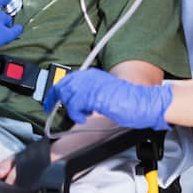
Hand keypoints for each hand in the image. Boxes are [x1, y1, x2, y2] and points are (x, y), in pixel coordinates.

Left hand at [43, 69, 172, 129]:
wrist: (143, 102)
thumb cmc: (128, 102)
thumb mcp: (104, 95)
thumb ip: (89, 96)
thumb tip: (74, 106)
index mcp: (93, 75)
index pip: (67, 80)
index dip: (56, 91)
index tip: (49, 101)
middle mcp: (90, 77)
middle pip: (62, 85)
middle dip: (54, 99)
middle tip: (50, 109)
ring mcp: (92, 85)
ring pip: (67, 95)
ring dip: (70, 108)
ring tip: (80, 116)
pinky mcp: (95, 95)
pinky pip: (74, 105)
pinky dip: (76, 114)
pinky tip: (84, 118)